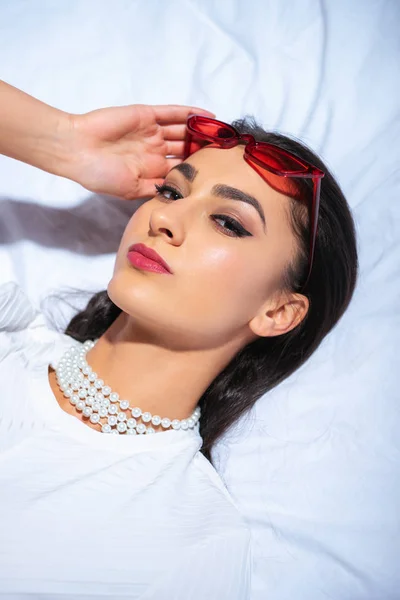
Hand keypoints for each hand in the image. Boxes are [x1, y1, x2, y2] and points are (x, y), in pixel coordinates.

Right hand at [65, 103, 214, 199]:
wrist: (78, 150)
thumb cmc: (101, 175)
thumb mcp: (132, 190)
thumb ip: (156, 189)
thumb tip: (182, 195)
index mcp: (151, 170)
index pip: (181, 169)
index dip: (199, 170)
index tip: (219, 174)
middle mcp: (154, 151)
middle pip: (186, 149)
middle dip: (205, 150)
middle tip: (228, 152)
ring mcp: (151, 132)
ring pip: (183, 130)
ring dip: (202, 132)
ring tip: (224, 134)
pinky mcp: (147, 115)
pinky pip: (173, 113)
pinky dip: (190, 113)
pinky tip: (209, 116)